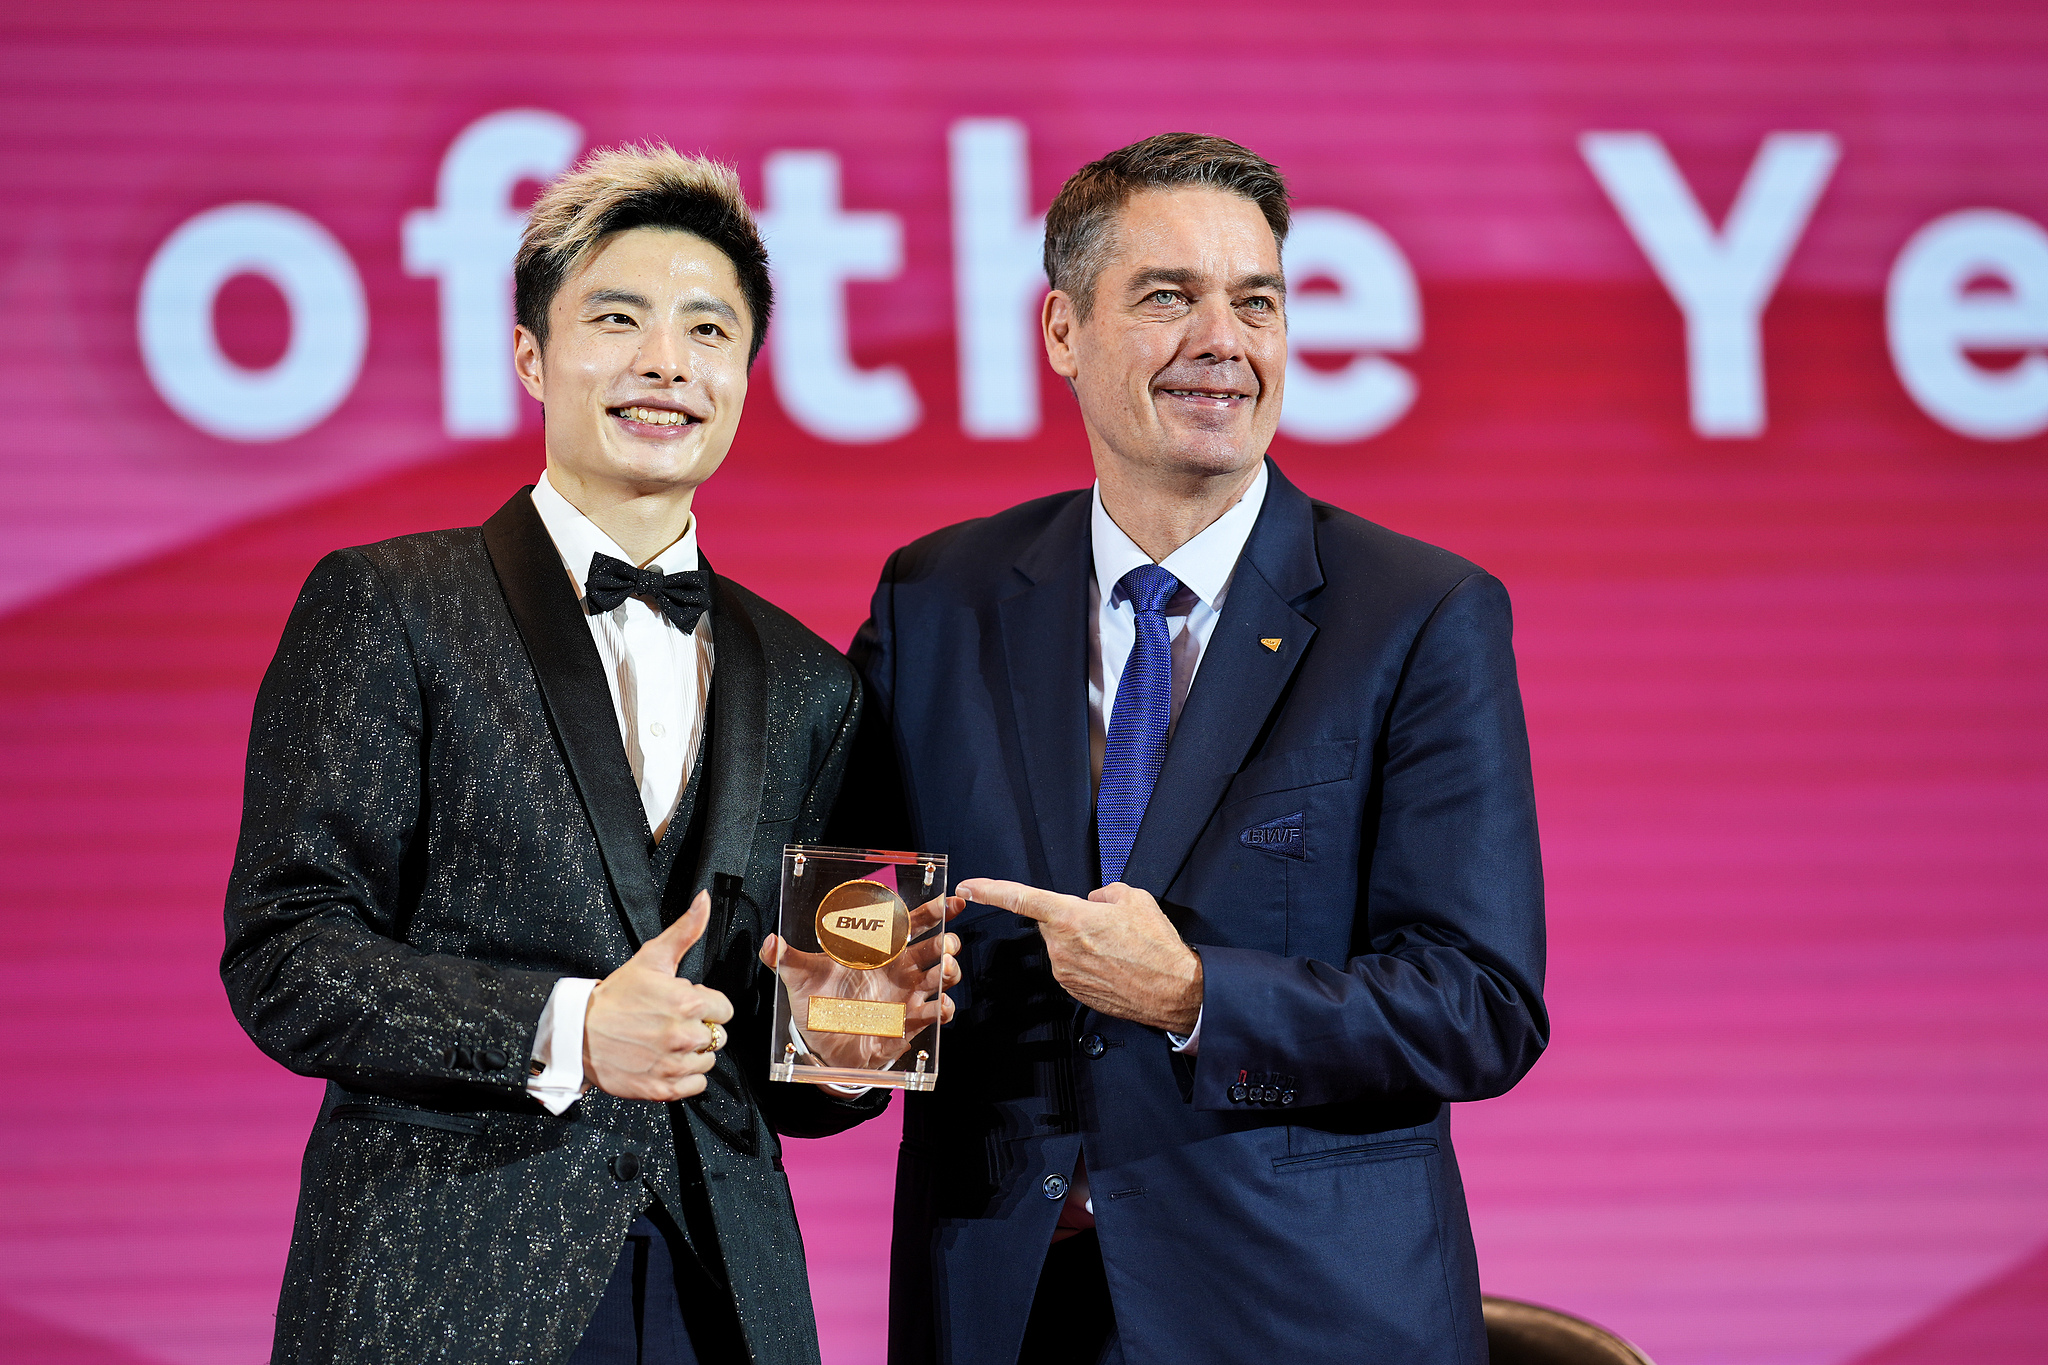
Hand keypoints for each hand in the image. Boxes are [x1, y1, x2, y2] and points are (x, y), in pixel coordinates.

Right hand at [583, 891, 734, 1100]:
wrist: (578, 1033)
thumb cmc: (616, 996)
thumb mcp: (651, 958)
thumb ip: (686, 930)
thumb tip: (705, 901)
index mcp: (687, 1002)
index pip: (724, 1009)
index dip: (705, 1005)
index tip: (684, 1005)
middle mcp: (683, 1035)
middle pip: (717, 1036)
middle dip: (699, 1029)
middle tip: (670, 1024)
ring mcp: (673, 1064)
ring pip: (708, 1061)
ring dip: (692, 1054)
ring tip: (664, 1043)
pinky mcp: (662, 1088)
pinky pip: (696, 1085)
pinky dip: (684, 1078)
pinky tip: (664, 1062)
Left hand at [761, 894, 962, 1070]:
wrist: (819, 1043)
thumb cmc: (816, 1002)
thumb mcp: (799, 976)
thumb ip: (785, 957)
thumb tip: (769, 942)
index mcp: (881, 951)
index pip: (913, 924)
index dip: (935, 910)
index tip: (952, 900)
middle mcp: (900, 971)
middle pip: (936, 950)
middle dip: (947, 944)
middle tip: (946, 944)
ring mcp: (907, 997)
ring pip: (941, 980)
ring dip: (948, 974)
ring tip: (943, 971)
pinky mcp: (907, 1024)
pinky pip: (932, 1016)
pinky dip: (940, 1011)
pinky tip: (938, 1008)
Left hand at [957, 879, 1201, 1032]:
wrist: (1175, 991)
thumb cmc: (1157, 945)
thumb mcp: (1135, 898)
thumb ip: (1104, 893)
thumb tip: (1092, 902)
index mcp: (1071, 918)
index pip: (1021, 898)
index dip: (991, 890)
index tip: (968, 886)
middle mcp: (1061, 947)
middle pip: (1052, 922)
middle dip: (1071, 919)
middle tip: (1106, 925)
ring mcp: (1066, 972)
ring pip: (1063, 945)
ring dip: (1083, 942)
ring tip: (1118, 948)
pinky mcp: (1074, 991)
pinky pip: (1072, 966)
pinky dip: (1089, 962)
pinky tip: (1115, 965)